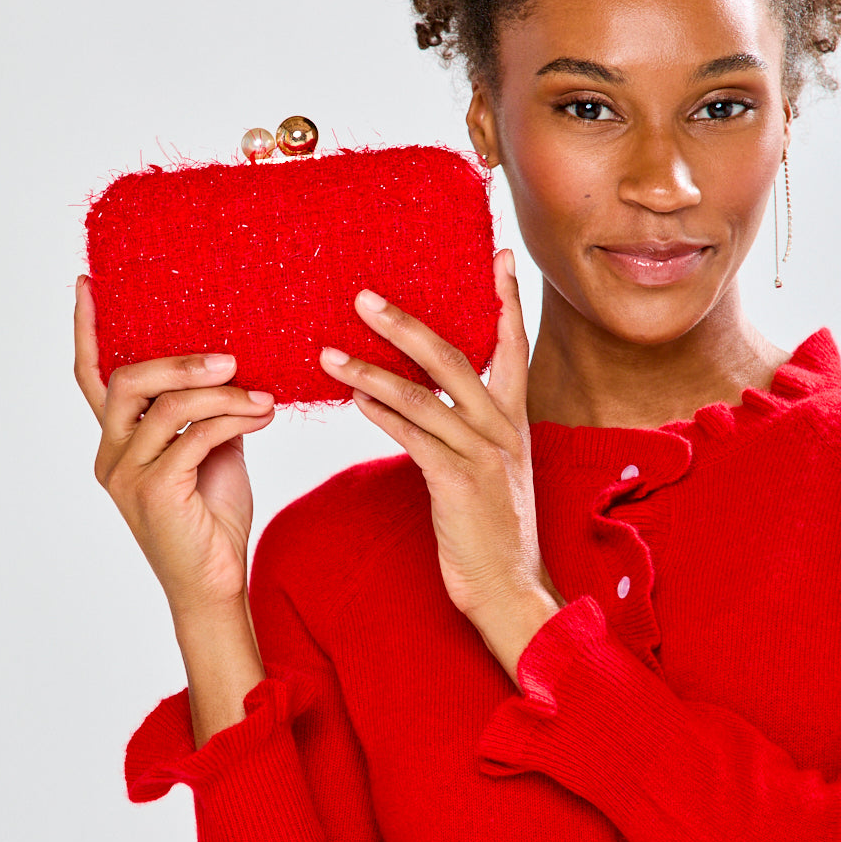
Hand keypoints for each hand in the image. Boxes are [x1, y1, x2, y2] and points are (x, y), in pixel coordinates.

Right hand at [72, 276, 276, 627]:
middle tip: (229, 356)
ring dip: (220, 392)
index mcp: (117, 442)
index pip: (90, 378)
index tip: (88, 285)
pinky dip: (232, 419)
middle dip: (178, 361)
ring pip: (166, 406)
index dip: (88, 331)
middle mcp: (111, 455)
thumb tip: (232, 366)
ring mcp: (128, 474)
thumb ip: (207, 411)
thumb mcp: (210, 452)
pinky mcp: (156, 491)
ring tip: (261, 395)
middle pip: (128, 381)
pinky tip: (263, 415)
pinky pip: (194, 436)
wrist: (216, 584)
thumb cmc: (211, 518)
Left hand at [318, 249, 563, 682]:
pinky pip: (412, 435)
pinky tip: (353, 397)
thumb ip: (458, 426)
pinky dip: (380, 412)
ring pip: (421, 394)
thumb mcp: (486, 467)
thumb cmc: (489, 528)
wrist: (510, 588)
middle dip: (404, 323)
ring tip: (327, 352)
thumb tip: (405, 390)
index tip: (497, 253)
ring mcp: (484, 453)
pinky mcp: (459, 482)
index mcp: (514, 416)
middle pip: (453, 355)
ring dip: (369, 369)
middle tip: (362, 296)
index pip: (511, 344)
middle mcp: (503, 426)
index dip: (504, 298)